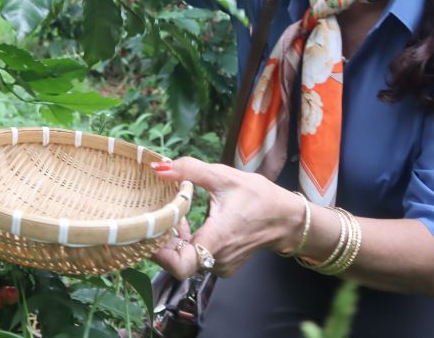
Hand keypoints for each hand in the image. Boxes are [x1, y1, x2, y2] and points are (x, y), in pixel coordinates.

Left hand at [150, 157, 303, 278]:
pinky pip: (195, 257)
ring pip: (185, 257)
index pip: (179, 266)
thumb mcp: (223, 176)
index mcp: (216, 240)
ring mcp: (220, 266)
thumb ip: (189, 170)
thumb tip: (159, 167)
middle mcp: (216, 260)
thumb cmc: (258, 197)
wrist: (286, 218)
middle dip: (162, 236)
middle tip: (154, 212)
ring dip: (173, 237)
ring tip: (173, 212)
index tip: (147, 231)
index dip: (158, 253)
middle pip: (176, 258)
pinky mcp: (222, 265)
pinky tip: (186, 221)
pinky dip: (186, 241)